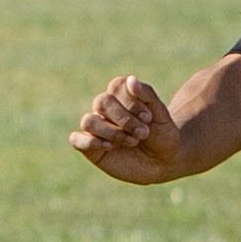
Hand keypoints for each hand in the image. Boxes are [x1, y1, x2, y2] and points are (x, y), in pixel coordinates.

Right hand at [70, 72, 190, 183]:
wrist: (164, 161)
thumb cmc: (162, 134)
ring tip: (133, 141)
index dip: (132, 102)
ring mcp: (97, 128)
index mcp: (121, 96)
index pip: (116, 87)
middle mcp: (106, 110)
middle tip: (143, 133)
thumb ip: (147, 95)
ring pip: (89, 121)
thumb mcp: (161, 114)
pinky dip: (89, 141)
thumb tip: (131, 80)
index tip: (148, 117)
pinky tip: (109, 146)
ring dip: (112, 132)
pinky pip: (76, 139)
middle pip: (102, 102)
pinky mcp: (91, 149)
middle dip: (124, 119)